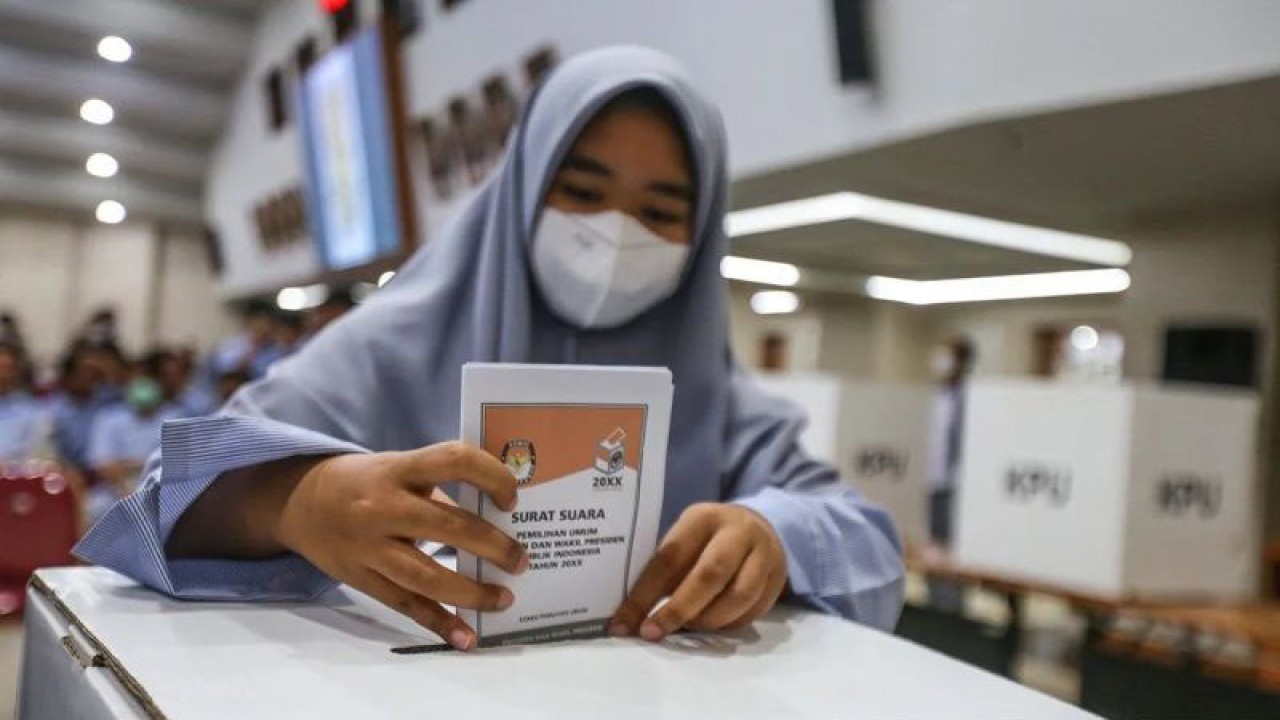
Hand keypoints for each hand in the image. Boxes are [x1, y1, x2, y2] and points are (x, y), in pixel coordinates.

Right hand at [277, 442, 528, 650]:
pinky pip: (405, 604)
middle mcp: (382, 507)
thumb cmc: (365, 481)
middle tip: (521, 561)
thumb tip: (495, 514)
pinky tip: (466, 637)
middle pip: (446, 526)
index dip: (490, 476)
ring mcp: (369, 546)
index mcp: (397, 469)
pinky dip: (438, 622)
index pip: (452, 461)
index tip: (511, 499)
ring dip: (471, 592)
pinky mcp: (361, 578)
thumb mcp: (396, 467)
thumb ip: (438, 487)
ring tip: (504, 599)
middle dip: (492, 546)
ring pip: (426, 575)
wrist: (298, 501)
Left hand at [610, 503, 786, 640]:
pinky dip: (728, 625)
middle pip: (709, 574)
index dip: (645, 593)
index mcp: (703, 517)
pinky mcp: (778, 578)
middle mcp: (737, 531)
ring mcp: (763, 554)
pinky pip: (753, 611)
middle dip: (678, 610)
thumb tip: (632, 615)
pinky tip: (712, 626)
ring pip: (737, 597)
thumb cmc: (706, 539)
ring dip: (707, 621)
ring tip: (687, 628)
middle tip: (653, 633)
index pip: (670, 556)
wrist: (758, 527)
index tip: (625, 623)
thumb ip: (664, 571)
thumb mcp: (684, 539)